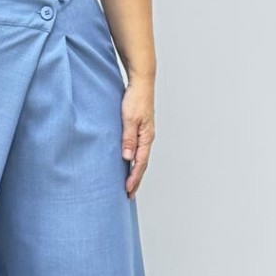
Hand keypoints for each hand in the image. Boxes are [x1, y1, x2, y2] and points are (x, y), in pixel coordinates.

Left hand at [121, 77, 155, 197]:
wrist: (141, 82)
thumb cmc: (135, 97)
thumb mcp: (129, 118)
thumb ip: (128, 138)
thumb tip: (127, 158)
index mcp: (146, 137)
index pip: (140, 163)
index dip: (134, 178)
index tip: (127, 190)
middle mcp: (147, 137)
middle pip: (142, 163)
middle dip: (136, 180)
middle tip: (129, 194)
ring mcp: (144, 133)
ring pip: (140, 157)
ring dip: (135, 171)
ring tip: (128, 183)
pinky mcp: (140, 128)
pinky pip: (137, 149)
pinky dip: (133, 160)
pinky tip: (127, 162)